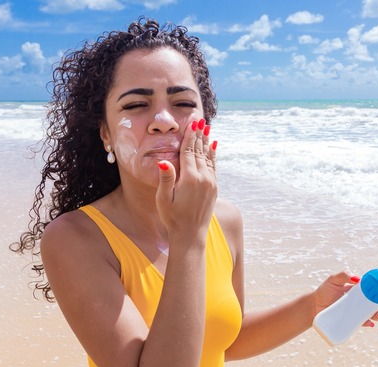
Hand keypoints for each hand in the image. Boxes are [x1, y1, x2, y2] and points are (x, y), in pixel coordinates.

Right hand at [156, 118, 216, 239]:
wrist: (190, 235)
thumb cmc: (172, 218)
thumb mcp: (163, 199)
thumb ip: (165, 178)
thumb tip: (163, 160)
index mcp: (189, 178)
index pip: (189, 151)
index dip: (190, 136)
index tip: (192, 123)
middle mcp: (203, 178)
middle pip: (200, 151)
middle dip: (199, 135)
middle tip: (200, 120)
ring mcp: (211, 183)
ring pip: (208, 157)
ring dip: (206, 142)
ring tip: (207, 128)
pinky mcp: (214, 188)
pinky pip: (213, 166)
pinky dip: (212, 154)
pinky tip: (213, 147)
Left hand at [312, 272, 377, 326]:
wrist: (314, 306)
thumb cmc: (325, 291)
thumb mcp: (333, 280)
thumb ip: (343, 275)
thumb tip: (357, 279)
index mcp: (361, 289)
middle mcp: (362, 300)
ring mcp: (358, 311)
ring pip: (374, 313)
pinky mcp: (353, 321)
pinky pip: (364, 323)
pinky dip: (368, 323)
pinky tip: (369, 323)